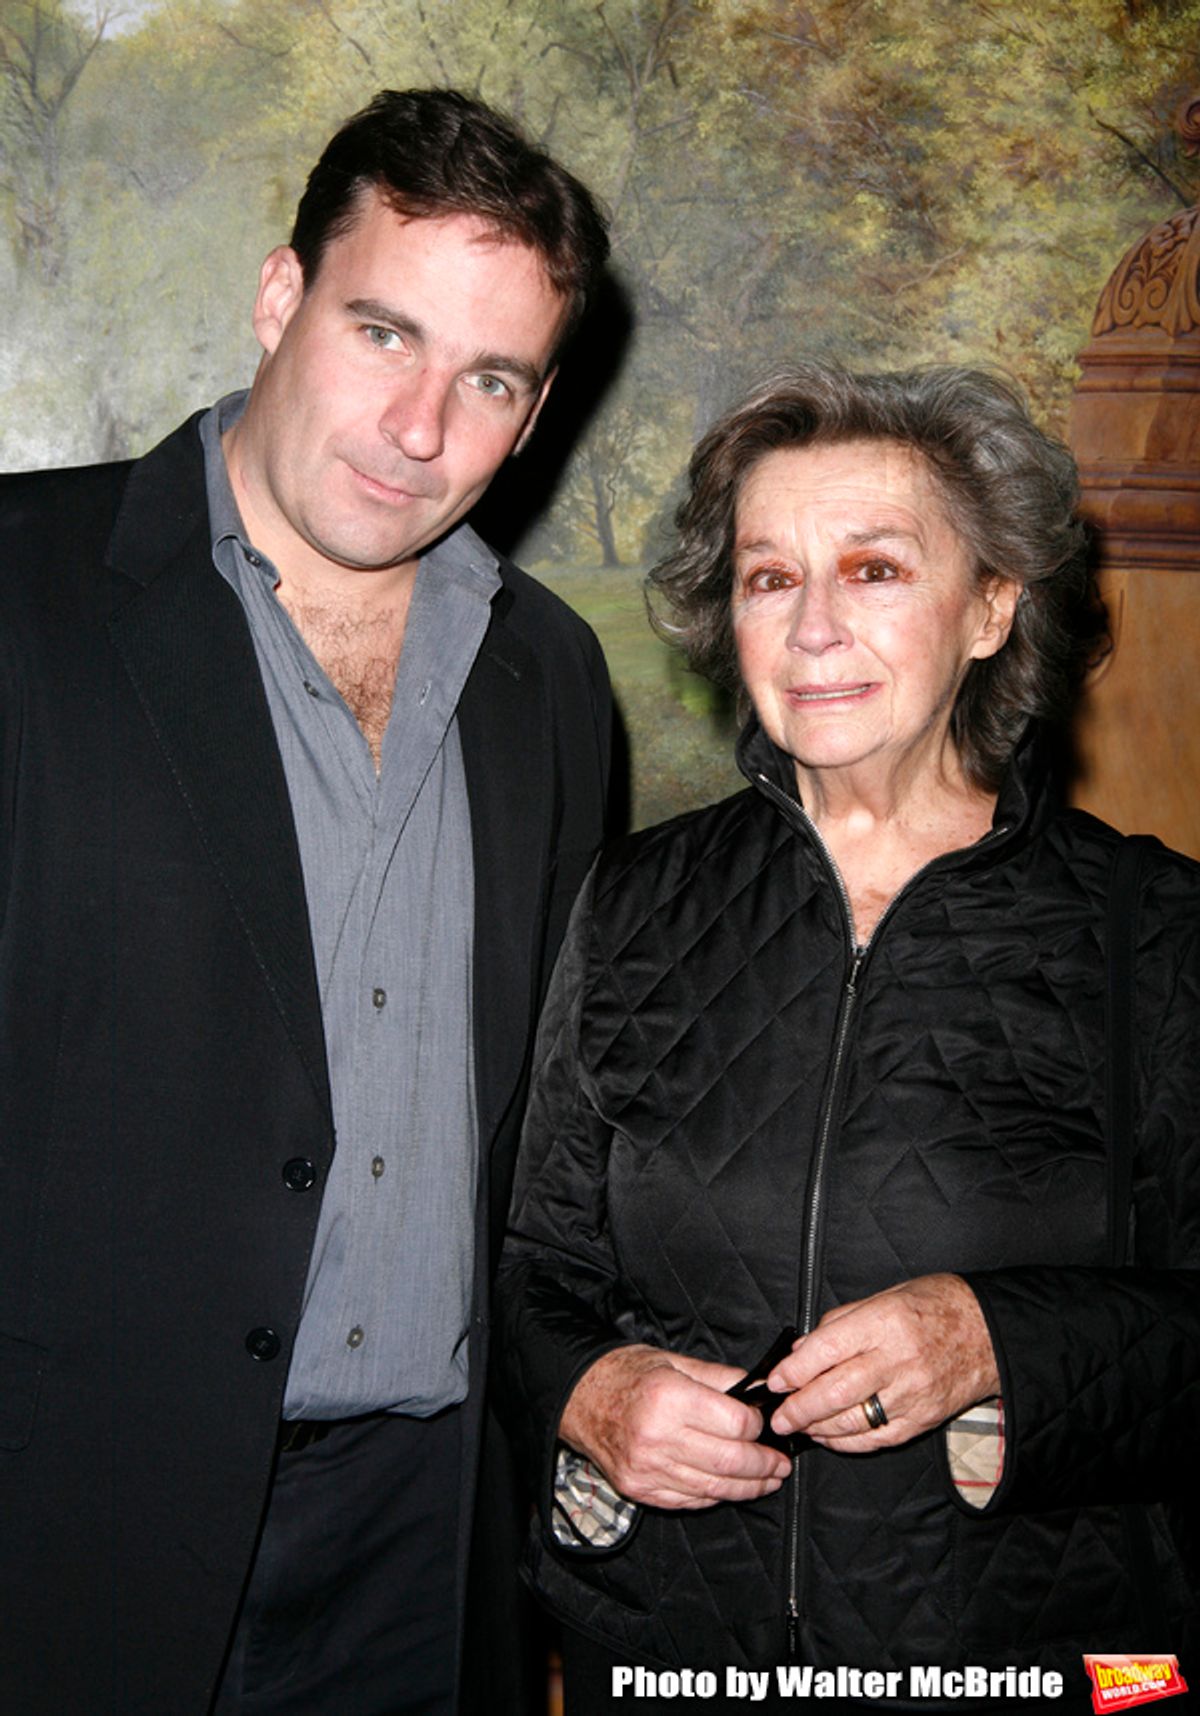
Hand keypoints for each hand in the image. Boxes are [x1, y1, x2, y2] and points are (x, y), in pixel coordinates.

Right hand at [559, 1344, 790, 1509]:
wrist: (579, 1397)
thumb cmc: (627, 1373)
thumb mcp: (674, 1360)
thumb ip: (719, 1378)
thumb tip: (759, 1392)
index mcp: (669, 1397)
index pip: (734, 1424)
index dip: (758, 1427)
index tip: (767, 1425)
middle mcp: (657, 1436)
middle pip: (728, 1461)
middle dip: (763, 1465)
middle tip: (781, 1463)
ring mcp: (647, 1468)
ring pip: (713, 1488)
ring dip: (748, 1487)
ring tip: (767, 1480)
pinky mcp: (639, 1489)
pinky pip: (688, 1500)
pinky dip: (715, 1496)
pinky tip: (731, 1488)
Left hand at [765, 1274, 999, 1449]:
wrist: (989, 1332)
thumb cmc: (935, 1306)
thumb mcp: (885, 1295)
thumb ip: (842, 1322)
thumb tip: (803, 1349)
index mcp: (885, 1321)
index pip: (827, 1349)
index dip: (794, 1370)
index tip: (775, 1380)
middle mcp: (898, 1359)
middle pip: (836, 1391)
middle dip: (799, 1408)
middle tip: (778, 1415)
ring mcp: (913, 1393)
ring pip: (854, 1420)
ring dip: (818, 1427)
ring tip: (800, 1426)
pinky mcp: (923, 1419)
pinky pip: (878, 1438)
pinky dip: (848, 1442)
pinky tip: (830, 1437)